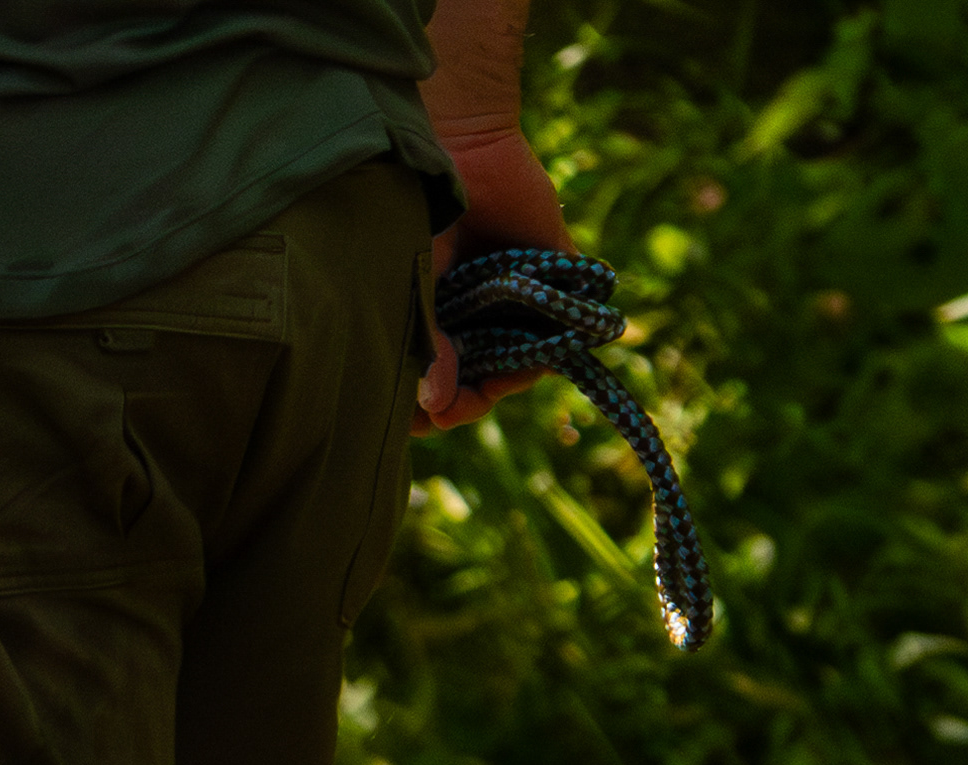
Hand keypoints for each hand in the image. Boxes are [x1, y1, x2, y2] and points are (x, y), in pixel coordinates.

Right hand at [419, 128, 574, 434]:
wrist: (463, 141)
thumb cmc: (419, 203)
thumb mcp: (410, 276)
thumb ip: (424, 340)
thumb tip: (430, 404)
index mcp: (435, 314)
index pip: (431, 382)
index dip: (423, 409)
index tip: (415, 420)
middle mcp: (476, 316)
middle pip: (471, 385)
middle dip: (457, 405)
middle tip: (446, 412)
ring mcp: (516, 308)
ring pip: (510, 370)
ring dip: (492, 386)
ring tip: (478, 383)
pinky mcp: (557, 293)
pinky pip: (552, 346)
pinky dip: (534, 360)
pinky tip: (510, 364)